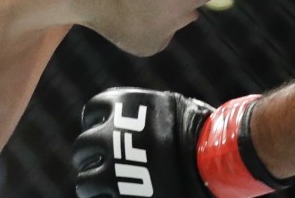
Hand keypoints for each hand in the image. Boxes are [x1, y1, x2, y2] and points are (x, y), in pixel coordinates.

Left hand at [74, 88, 286, 197]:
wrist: (211, 160)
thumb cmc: (200, 131)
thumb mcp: (172, 107)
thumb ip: (147, 113)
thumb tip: (138, 118)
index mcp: (123, 106)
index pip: (93, 112)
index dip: (98, 124)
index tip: (105, 135)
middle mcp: (110, 134)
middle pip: (83, 148)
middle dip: (91, 157)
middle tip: (105, 165)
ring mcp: (113, 166)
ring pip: (85, 180)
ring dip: (94, 184)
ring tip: (110, 188)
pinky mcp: (119, 193)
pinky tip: (121, 197)